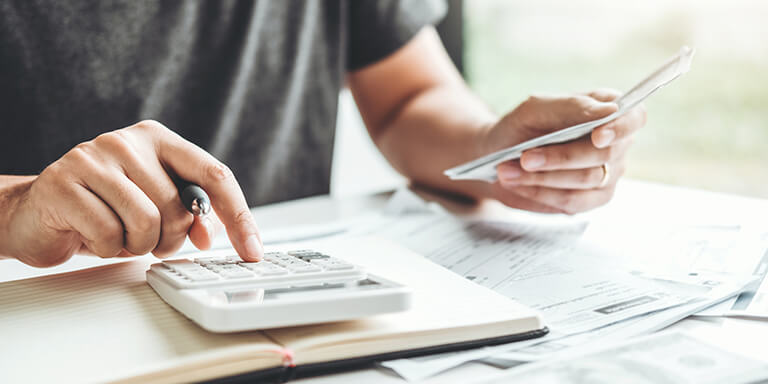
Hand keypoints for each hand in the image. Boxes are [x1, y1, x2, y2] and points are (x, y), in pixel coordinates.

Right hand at [0, 120, 262, 266]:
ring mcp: (93, 156)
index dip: (238, 216)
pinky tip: (92, 235)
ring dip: (137, 245)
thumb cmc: (104, 208)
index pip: (215, 175)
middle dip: (169, 238)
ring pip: (148, 222)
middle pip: (181, 208)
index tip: (253, 250)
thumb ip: (188, 213)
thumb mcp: (154, 205)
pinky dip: (107, 248)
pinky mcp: (64, 181)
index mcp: (159, 139)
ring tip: (117, 234)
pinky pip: (109, 234)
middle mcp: (128, 141)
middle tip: (144, 238)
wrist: (36, 212)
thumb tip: (208, 233)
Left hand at [480, 90, 645, 213]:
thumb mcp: (537, 108)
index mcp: (608, 111)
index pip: (634, 118)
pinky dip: (542, 193)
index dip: (620, 128)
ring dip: (543, 177)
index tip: (597, 137)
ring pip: (586, 180)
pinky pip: (573, 201)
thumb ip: (571, 106)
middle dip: (561, 157)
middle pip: (604, 154)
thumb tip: (609, 111)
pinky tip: (518, 184)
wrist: (498, 155)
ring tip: (507, 170)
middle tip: (524, 157)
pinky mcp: (591, 200)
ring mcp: (607, 174)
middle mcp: (616, 144)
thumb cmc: (522, 126)